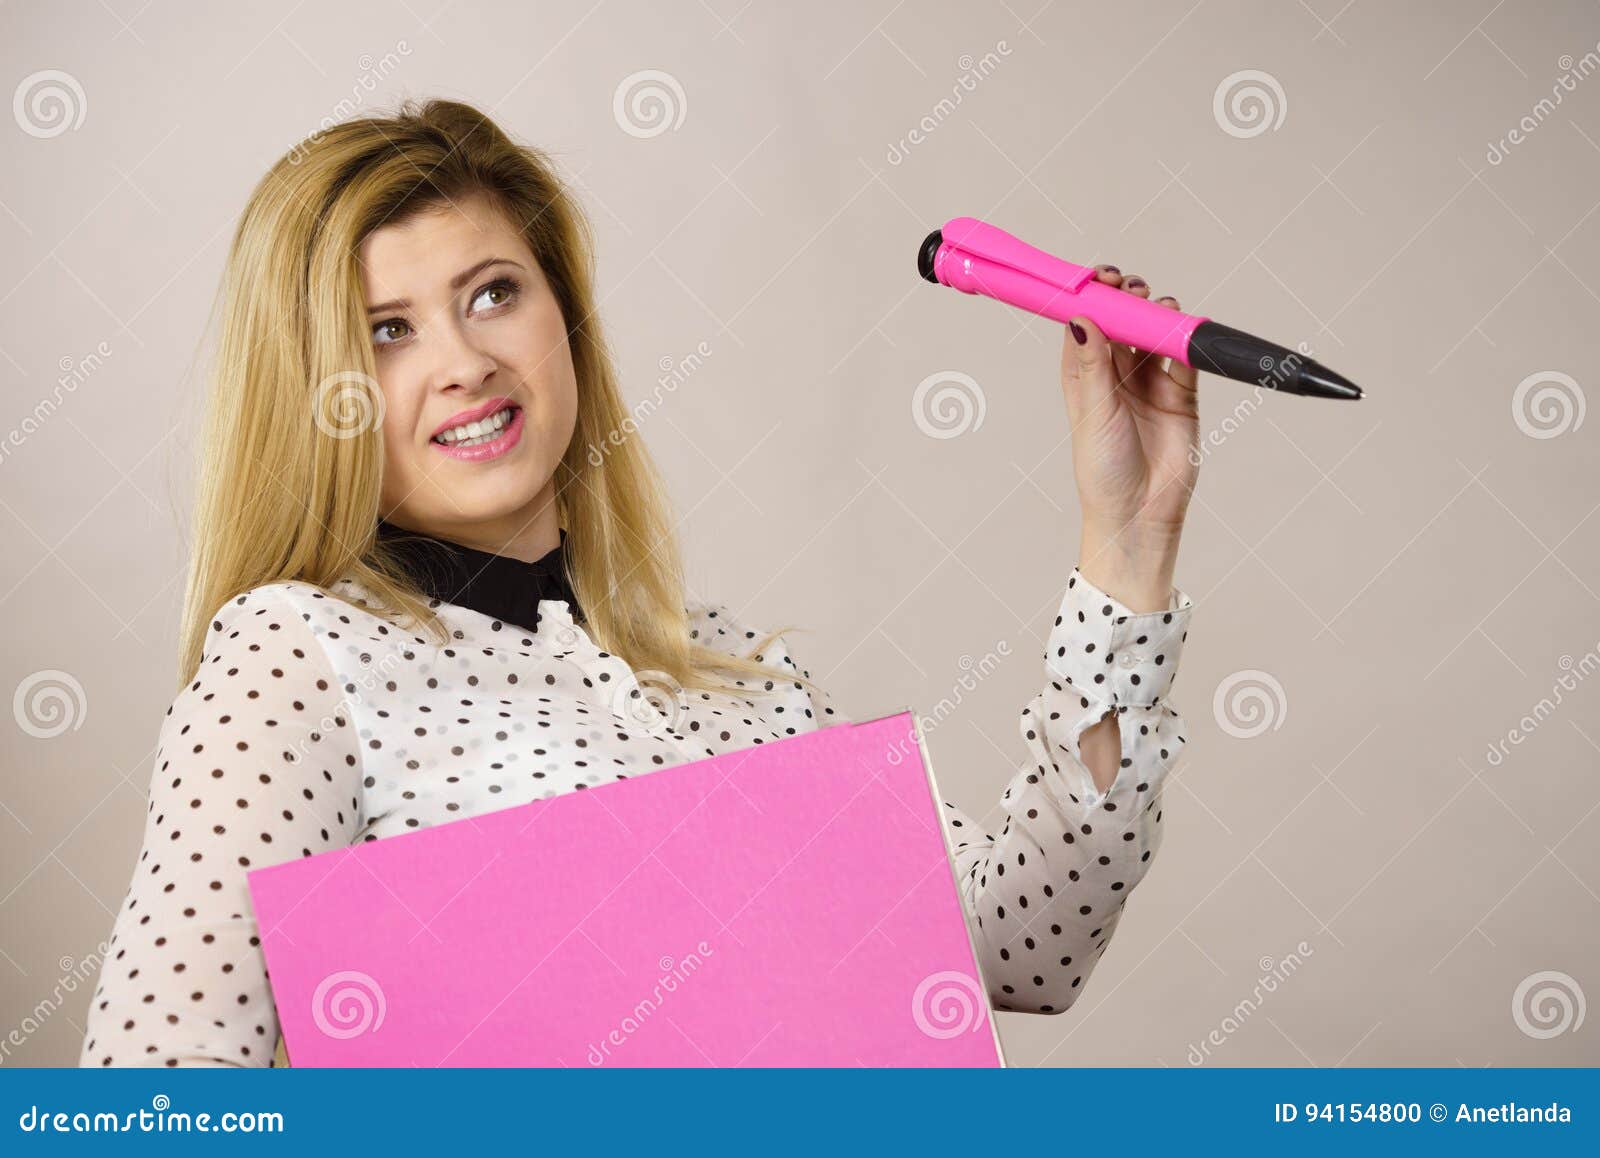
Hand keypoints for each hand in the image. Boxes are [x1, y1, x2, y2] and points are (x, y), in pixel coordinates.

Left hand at [1059, 266, 1199, 609]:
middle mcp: (1115, 375)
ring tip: (1158, 306)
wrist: (1140, 513)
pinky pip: (1185, 357)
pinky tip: (1183, 328)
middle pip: (1121, 321)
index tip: (1097, 276)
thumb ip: (1092, 365)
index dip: (1090, 295)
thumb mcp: (1093, 412)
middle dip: (1126, 298)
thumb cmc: (1103, 471)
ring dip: (1155, 313)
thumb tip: (1079, 318)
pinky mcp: (1180, 395)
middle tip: (1131, 287)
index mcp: (1083, 376)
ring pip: (1154, 333)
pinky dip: (1186, 339)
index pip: (1084, 323)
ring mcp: (1149, 382)